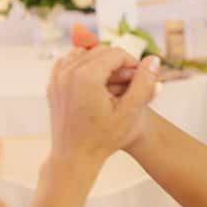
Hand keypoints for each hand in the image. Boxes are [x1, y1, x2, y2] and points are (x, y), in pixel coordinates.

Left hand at [47, 47, 159, 163]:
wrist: (75, 155)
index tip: (141, 79)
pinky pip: (69, 62)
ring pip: (84, 53)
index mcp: (87, 76)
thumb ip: (144, 83)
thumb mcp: (131, 112)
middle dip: (118, 63)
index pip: (116, 53)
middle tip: (130, 83)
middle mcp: (68, 71)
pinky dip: (83, 66)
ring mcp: (57, 77)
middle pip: (100, 51)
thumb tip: (154, 59)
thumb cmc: (104, 138)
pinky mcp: (52, 84)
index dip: (133, 63)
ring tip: (113, 84)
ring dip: (101, 63)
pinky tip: (95, 83)